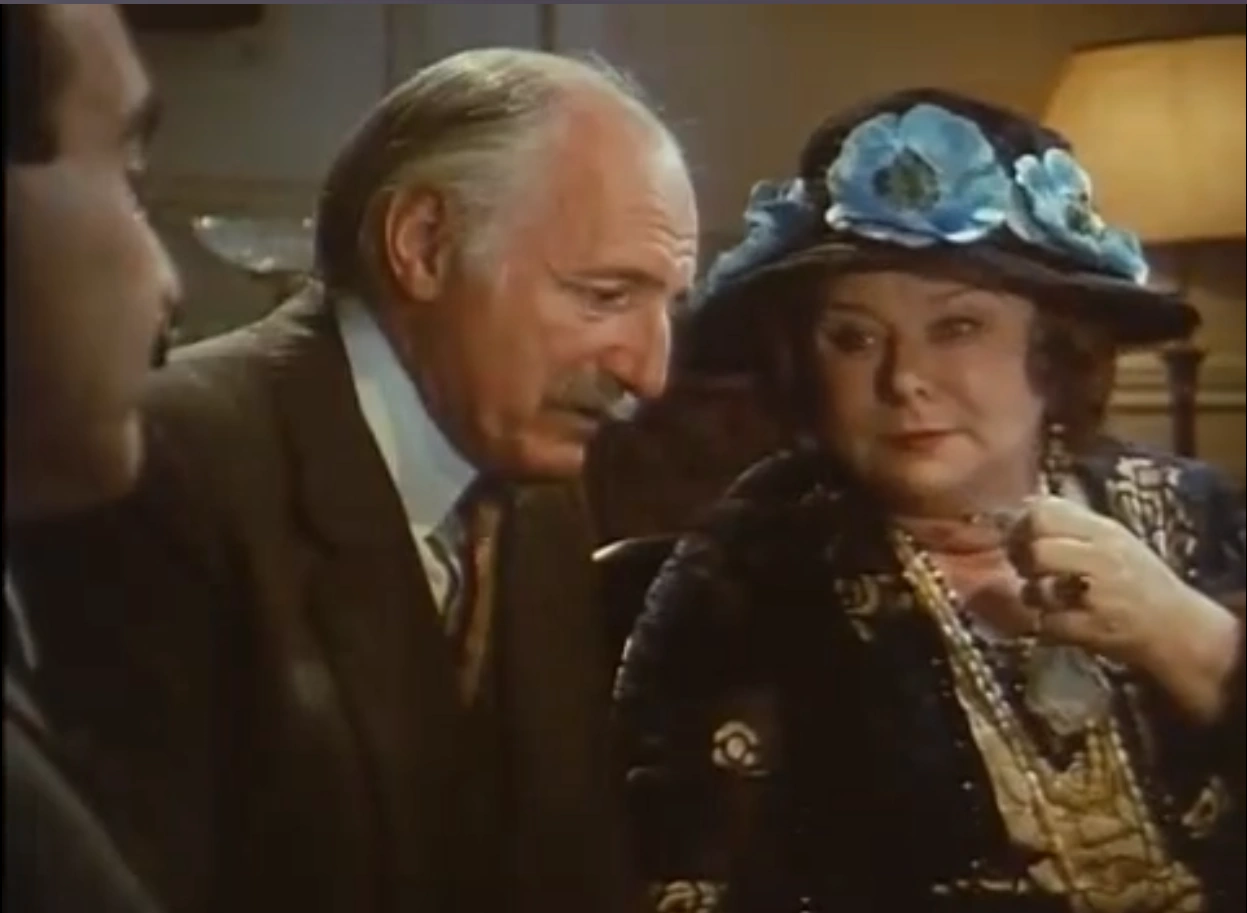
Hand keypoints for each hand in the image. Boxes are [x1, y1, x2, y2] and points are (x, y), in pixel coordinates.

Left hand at [1011, 495, 1239, 722]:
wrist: (1180, 629)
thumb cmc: (1139, 581)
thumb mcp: (1112, 541)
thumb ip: (1071, 525)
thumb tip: (1023, 508)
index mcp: (1104, 530)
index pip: (1044, 512)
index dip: (1021, 528)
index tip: (1021, 541)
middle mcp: (1102, 557)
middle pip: (1037, 550)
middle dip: (1023, 563)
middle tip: (1028, 573)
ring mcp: (1099, 595)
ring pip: (1036, 590)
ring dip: (1033, 598)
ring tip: (1049, 600)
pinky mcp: (1094, 629)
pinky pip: (1047, 623)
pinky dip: (1047, 626)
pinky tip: (1062, 623)